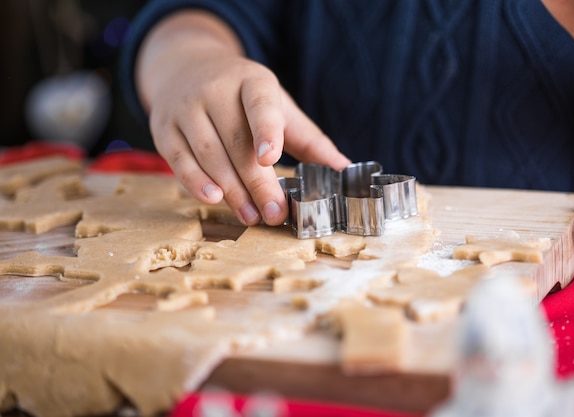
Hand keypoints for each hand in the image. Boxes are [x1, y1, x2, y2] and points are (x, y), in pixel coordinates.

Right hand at [137, 11, 350, 225]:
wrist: (186, 68)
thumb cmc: (243, 96)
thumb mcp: (278, 106)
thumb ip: (308, 139)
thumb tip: (343, 169)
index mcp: (251, 81)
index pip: (260, 104)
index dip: (266, 130)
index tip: (271, 159)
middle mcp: (215, 90)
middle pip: (236, 141)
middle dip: (256, 182)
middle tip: (273, 212)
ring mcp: (185, 107)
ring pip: (208, 154)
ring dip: (231, 190)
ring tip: (251, 216)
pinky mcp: (164, 127)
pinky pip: (179, 159)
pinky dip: (195, 182)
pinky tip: (214, 200)